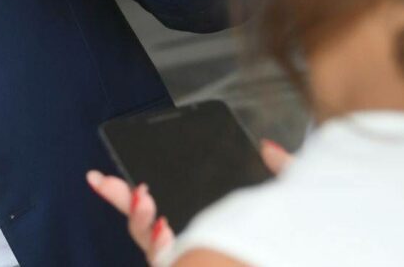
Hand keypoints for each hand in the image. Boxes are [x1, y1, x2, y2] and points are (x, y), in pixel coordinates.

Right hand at [86, 138, 291, 264]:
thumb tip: (268, 147)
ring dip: (141, 221)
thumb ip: (282, 173)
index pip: (153, 210)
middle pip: (142, 227)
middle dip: (121, 200)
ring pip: (151, 247)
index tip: (98, 176)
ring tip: (144, 198)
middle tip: (105, 181)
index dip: (122, 193)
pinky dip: (162, 248)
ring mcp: (188, 263)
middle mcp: (189, 250)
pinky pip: (170, 262)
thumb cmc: (290, 241)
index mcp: (202, 228)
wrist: (306, 256)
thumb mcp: (291, 202)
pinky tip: (167, 230)